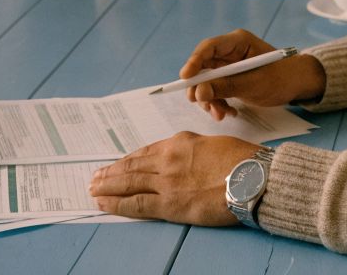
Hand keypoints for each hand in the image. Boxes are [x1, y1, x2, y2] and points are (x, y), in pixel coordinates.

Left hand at [88, 132, 259, 224]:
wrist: (253, 178)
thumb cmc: (242, 161)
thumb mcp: (214, 144)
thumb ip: (195, 151)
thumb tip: (188, 160)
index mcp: (179, 142)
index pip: (146, 152)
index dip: (129, 160)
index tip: (118, 164)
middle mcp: (167, 159)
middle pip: (132, 166)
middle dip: (112, 172)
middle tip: (96, 176)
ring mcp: (166, 182)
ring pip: (128, 183)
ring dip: (108, 186)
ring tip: (93, 188)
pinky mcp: (169, 204)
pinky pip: (135, 204)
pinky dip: (116, 203)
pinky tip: (103, 203)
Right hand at [181, 29, 325, 119]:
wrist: (297, 86)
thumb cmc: (281, 78)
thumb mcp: (253, 84)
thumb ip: (225, 87)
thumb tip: (198, 92)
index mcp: (237, 42)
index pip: (209, 47)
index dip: (194, 61)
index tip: (185, 78)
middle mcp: (230, 52)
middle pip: (204, 66)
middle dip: (202, 87)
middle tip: (201, 103)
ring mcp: (229, 65)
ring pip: (207, 81)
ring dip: (210, 100)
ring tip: (221, 114)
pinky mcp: (230, 79)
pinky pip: (216, 90)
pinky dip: (219, 103)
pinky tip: (229, 112)